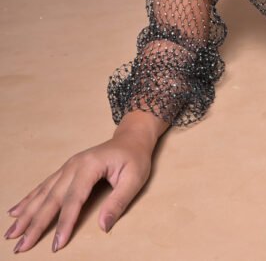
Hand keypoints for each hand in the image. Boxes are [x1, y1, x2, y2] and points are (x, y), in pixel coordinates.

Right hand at [4, 134, 151, 252]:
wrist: (132, 137)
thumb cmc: (135, 157)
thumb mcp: (134, 179)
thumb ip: (118, 202)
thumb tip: (103, 226)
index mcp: (90, 166)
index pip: (74, 199)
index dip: (64, 222)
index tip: (56, 243)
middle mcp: (74, 165)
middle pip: (52, 198)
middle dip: (35, 224)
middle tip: (21, 246)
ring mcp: (67, 166)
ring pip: (43, 193)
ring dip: (26, 214)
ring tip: (11, 233)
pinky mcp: (66, 170)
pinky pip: (44, 186)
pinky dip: (29, 200)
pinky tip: (16, 211)